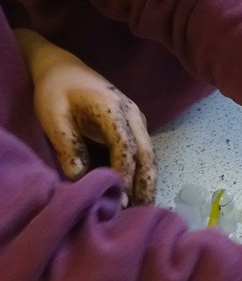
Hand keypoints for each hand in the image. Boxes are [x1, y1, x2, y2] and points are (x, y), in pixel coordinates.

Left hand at [16, 30, 155, 204]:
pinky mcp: (134, 126)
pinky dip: (143, 172)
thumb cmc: (56, 90)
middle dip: (146, 183)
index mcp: (113, 109)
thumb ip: (67, 144)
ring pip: (150, 155)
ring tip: (142, 209)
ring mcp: (137, 120)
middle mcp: (133, 115)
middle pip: (147, 153)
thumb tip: (79, 177)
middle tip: (143, 212)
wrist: (63, 68)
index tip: (120, 197)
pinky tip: (137, 191)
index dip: (125, 173)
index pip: (126, 146)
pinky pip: (143, 152)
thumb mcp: (53, 116)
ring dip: (148, 181)